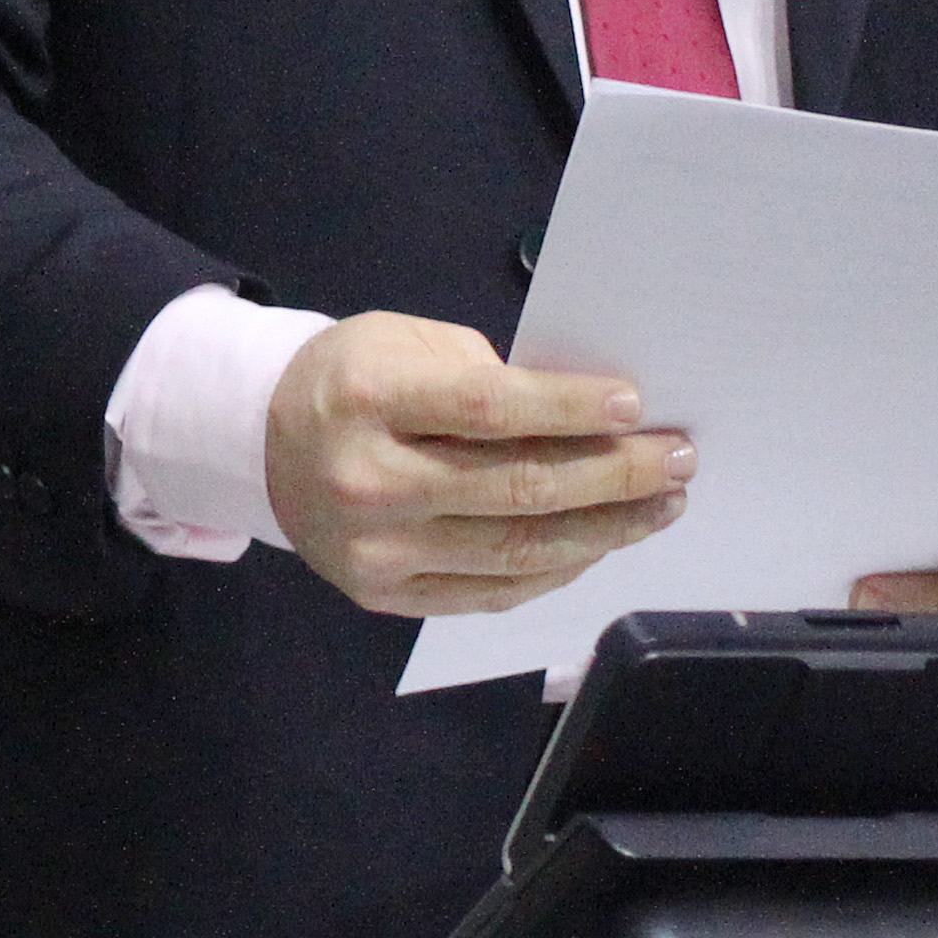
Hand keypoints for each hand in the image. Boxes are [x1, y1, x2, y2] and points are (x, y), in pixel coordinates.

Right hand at [262, 311, 694, 616]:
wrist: (260, 445)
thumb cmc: (349, 380)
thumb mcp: (398, 341)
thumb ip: (485, 375)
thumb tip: (588, 417)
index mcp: (367, 398)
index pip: (489, 409)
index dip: (570, 409)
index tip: (636, 405)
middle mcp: (369, 481)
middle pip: (517, 487)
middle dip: (614, 475)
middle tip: (678, 459)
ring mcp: (377, 550)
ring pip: (517, 550)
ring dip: (606, 530)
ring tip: (661, 506)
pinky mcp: (386, 596)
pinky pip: (494, 590)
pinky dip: (559, 567)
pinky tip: (601, 541)